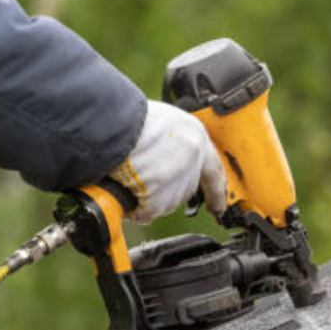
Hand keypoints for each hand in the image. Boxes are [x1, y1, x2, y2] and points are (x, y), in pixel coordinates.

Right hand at [110, 100, 225, 224]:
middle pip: (184, 189)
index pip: (214, 171)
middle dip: (166, 189)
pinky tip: (124, 190)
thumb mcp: (161, 121)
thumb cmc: (128, 117)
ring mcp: (177, 180)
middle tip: (145, 179)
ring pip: (165, 202)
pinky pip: (147, 212)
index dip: (216, 191)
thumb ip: (171, 141)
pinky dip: (134, 208)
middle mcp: (192, 159)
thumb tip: (164, 157)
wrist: (112, 123)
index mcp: (195, 136)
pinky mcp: (159, 197)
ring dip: (146, 197)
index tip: (219, 207)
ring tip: (127, 175)